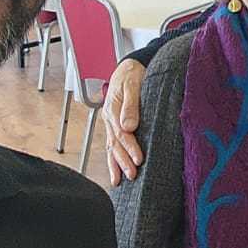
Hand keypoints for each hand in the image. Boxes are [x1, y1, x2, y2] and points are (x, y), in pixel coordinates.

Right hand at [102, 59, 145, 184]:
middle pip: (115, 144)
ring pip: (111, 147)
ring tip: (120, 181)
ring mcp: (110, 123)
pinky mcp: (114, 125)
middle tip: (132, 175)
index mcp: (113, 109)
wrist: (129, 66)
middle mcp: (109, 118)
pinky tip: (115, 173)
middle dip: (123, 161)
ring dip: (116, 164)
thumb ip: (131, 104)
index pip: (121, 133)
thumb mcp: (133, 84)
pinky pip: (112, 145)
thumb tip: (128, 126)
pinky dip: (113, 160)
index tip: (139, 159)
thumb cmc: (133, 74)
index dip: (130, 147)